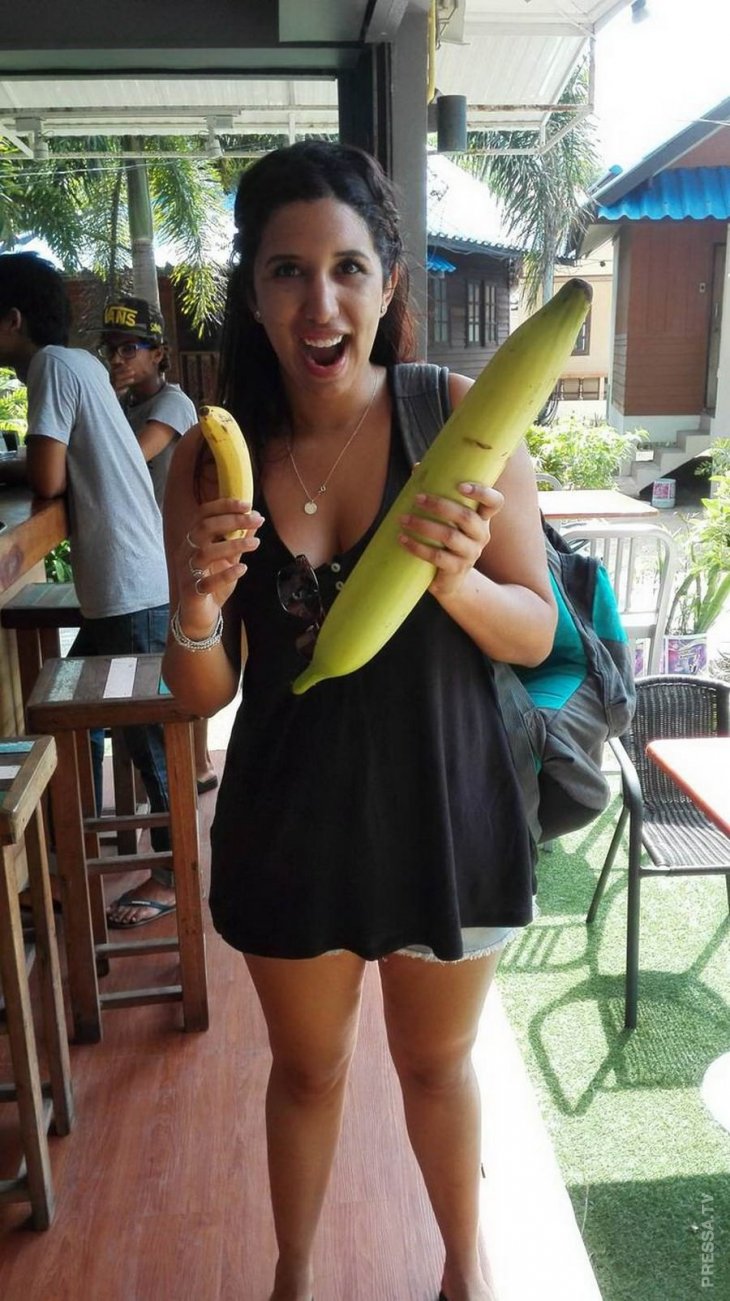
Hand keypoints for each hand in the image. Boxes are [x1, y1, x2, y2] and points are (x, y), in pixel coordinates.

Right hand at [177, 497, 263, 630]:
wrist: (200, 616)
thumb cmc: (213, 583)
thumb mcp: (230, 559)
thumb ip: (239, 539)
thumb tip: (256, 517)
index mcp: (193, 541)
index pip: (203, 515)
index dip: (223, 506)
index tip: (247, 504)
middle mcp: (186, 553)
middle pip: (204, 528)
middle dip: (232, 521)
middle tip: (257, 520)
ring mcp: (187, 572)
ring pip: (204, 552)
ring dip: (232, 545)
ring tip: (255, 543)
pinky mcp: (192, 592)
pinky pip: (205, 582)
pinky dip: (225, 574)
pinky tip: (242, 568)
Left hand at [398, 481, 502, 599]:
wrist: (450, 580)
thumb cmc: (446, 540)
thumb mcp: (447, 519)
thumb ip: (438, 494)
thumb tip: (418, 468)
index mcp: (482, 518)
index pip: (494, 502)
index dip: (482, 492)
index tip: (461, 486)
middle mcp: (481, 535)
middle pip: (466, 516)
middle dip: (440, 505)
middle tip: (417, 498)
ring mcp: (471, 553)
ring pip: (449, 536)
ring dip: (424, 525)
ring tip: (403, 519)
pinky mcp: (457, 569)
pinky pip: (437, 557)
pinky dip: (417, 547)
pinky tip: (402, 539)